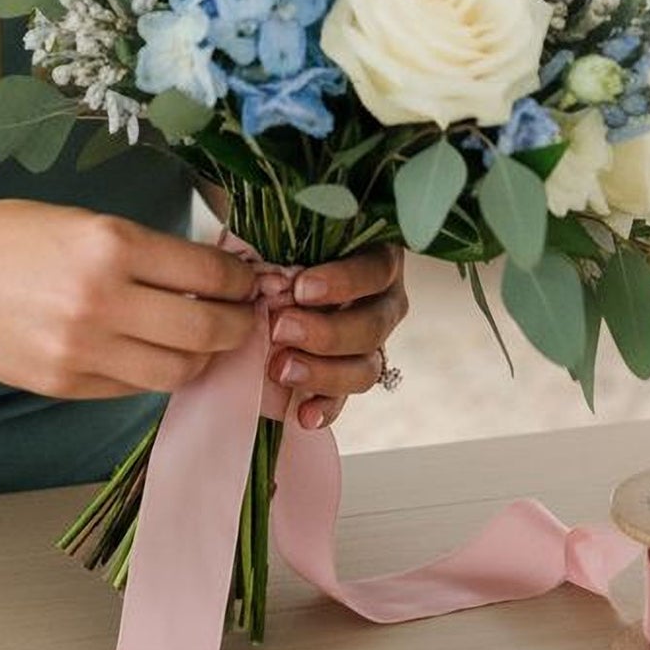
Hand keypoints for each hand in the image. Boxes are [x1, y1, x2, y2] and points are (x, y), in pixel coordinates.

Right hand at [0, 200, 259, 400]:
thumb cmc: (9, 235)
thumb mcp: (84, 221)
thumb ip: (143, 249)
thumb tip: (208, 270)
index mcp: (110, 244)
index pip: (207, 272)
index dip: (239, 280)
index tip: (247, 281)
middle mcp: (102, 301)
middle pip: (204, 330)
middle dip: (237, 326)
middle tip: (243, 317)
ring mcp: (83, 351)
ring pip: (176, 371)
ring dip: (202, 357)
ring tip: (205, 339)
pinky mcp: (65, 386)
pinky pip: (134, 387)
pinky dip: (155, 372)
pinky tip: (156, 352)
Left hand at [258, 245, 408, 431]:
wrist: (285, 277)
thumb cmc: (293, 245)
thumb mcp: (297, 234)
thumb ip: (290, 242)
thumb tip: (265, 261)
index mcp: (379, 260)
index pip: (375, 271)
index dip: (343, 282)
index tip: (301, 288)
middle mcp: (385, 304)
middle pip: (372, 327)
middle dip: (325, 333)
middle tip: (281, 329)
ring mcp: (373, 344)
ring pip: (365, 368)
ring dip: (323, 373)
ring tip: (281, 369)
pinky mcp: (351, 375)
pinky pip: (347, 400)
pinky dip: (325, 408)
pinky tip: (303, 415)